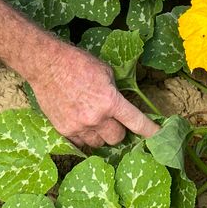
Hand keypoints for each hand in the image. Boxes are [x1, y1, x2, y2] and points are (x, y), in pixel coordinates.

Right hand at [27, 41, 158, 148]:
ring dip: (100, 134)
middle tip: (112, 119)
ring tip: (93, 119)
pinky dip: (84, 136)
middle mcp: (96, 118)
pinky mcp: (64, 131)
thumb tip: (121, 105)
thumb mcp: (105, 72)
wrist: (47, 65)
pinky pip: (81, 144)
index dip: (150, 131)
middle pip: (116, 138)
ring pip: (99, 143)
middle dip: (118, 129)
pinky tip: (80, 123)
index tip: (159, 138)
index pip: (136, 122)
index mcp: (110, 101)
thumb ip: (115, 91)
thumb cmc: (78, 63)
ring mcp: (79, 127)